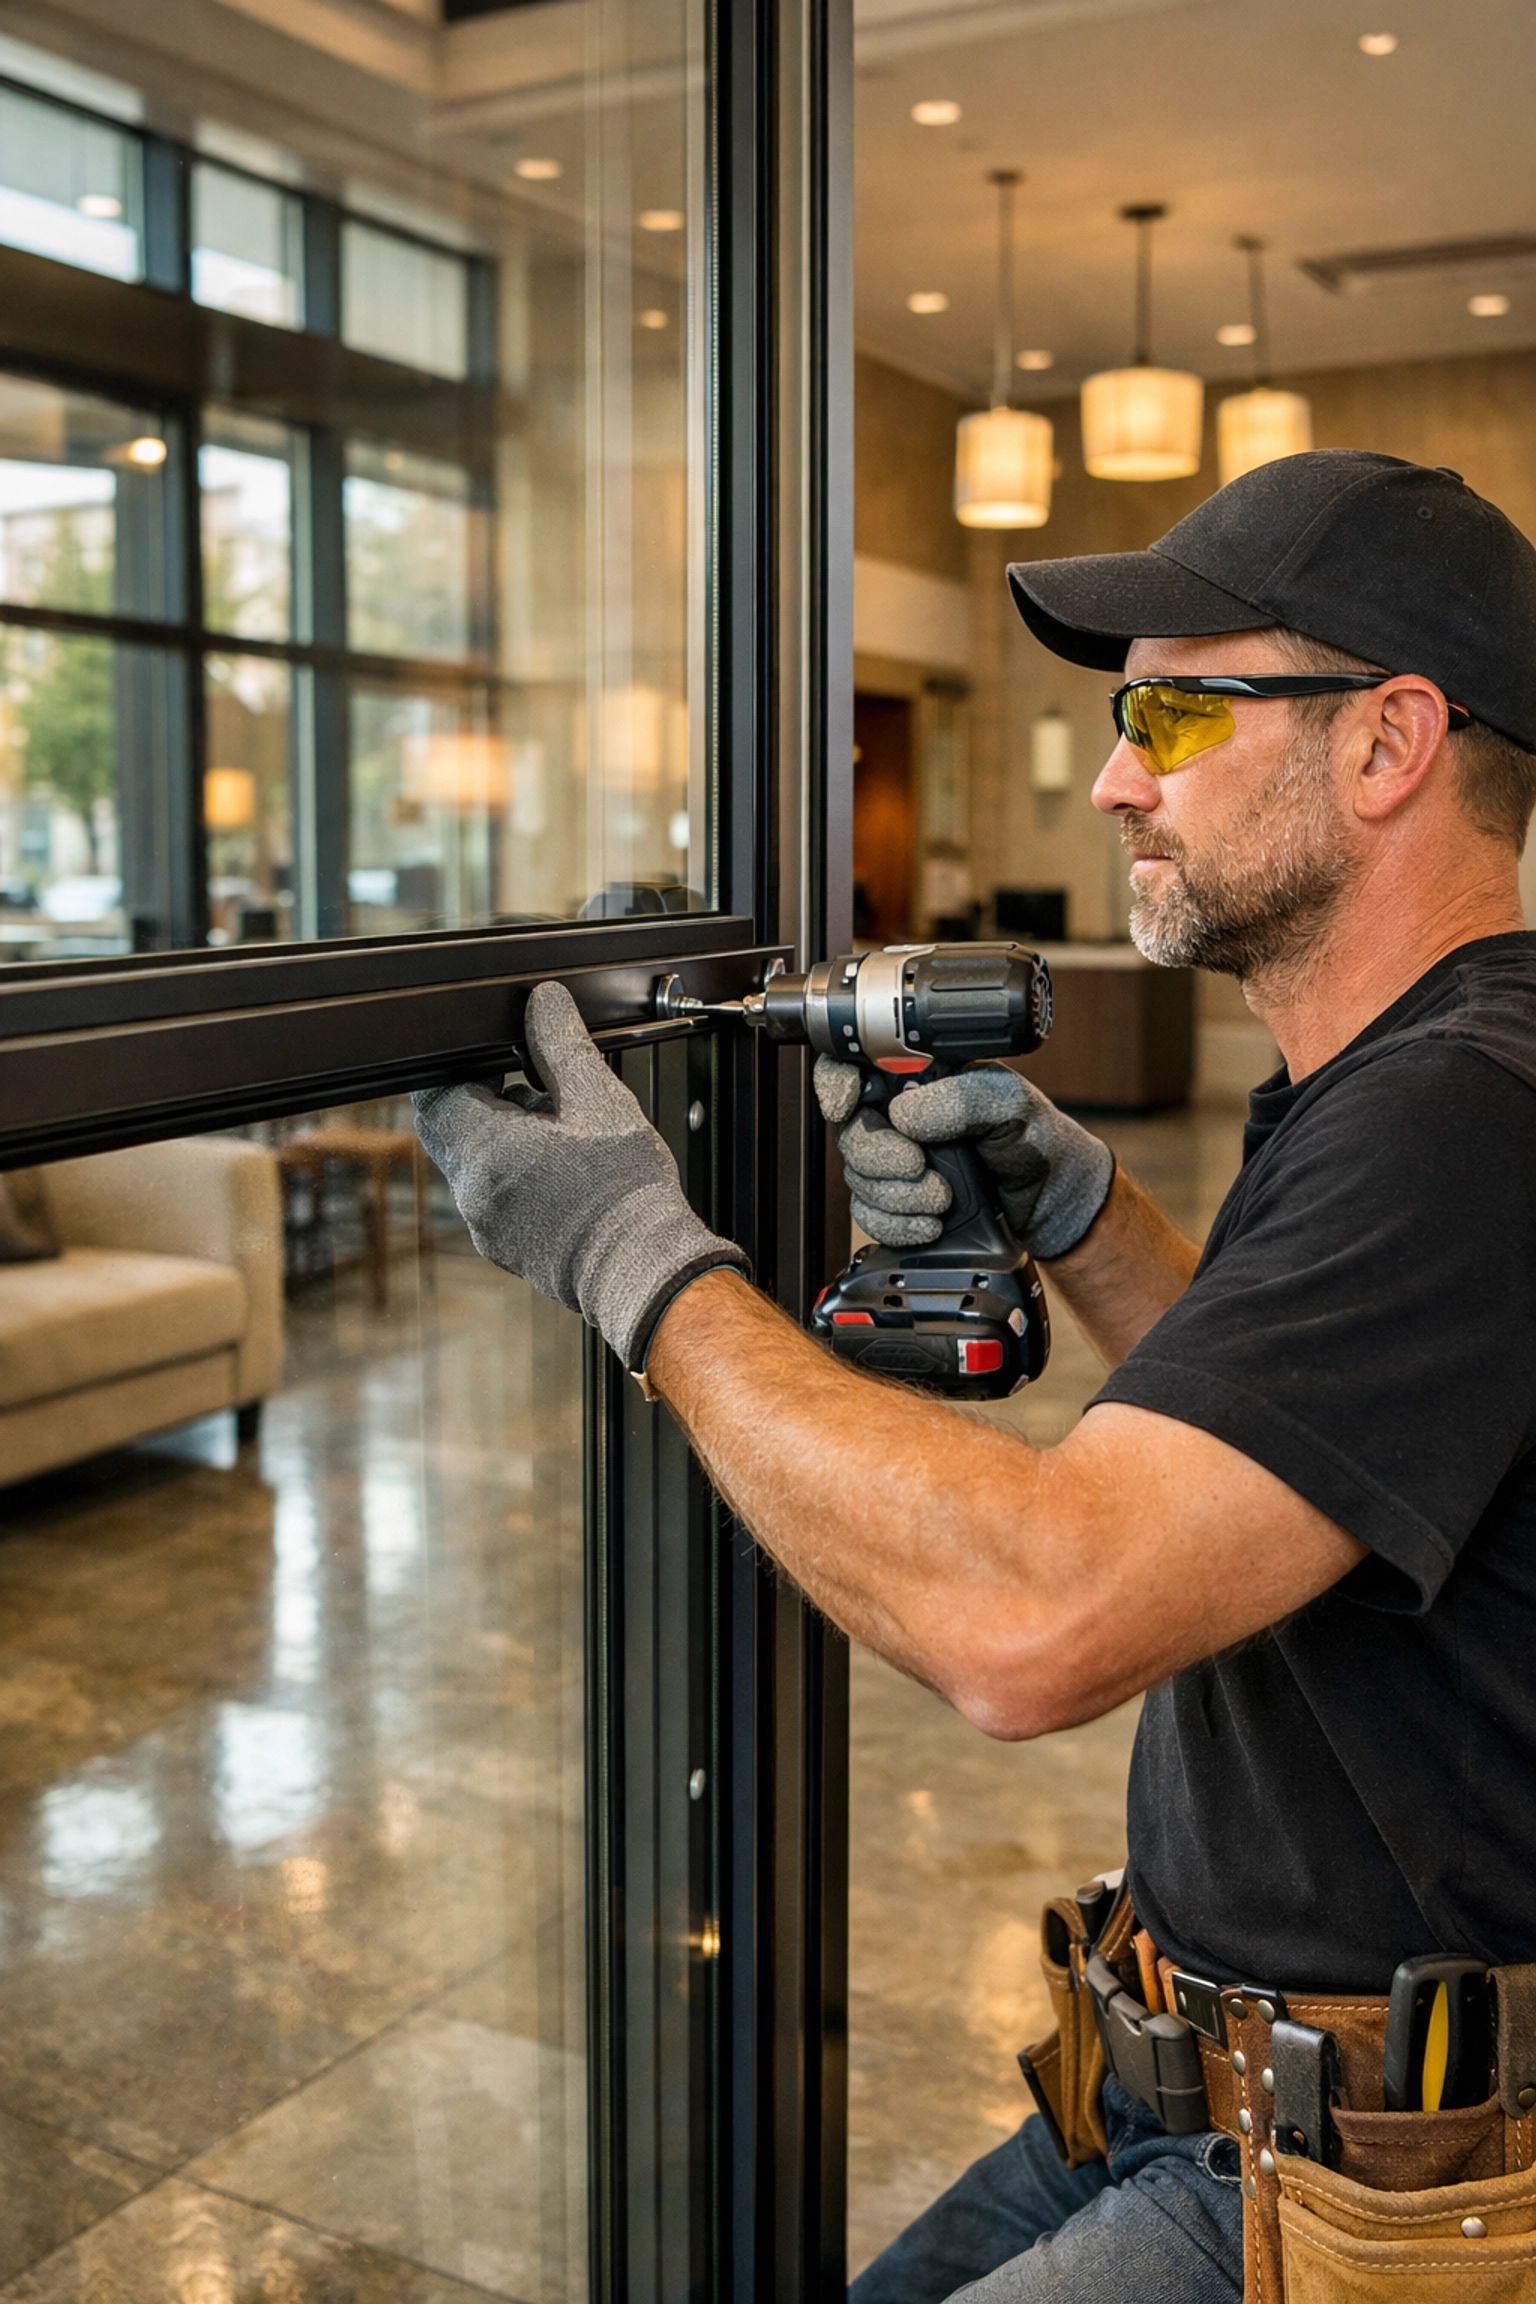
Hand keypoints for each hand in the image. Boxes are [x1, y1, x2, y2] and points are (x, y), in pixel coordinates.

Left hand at [416, 981, 747, 1369]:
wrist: (646, 1273)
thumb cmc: (627, 1196)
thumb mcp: (599, 1102)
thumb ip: (562, 1045)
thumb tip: (544, 1002)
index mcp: (487, 1152)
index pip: (432, 1095)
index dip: (456, 1066)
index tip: (491, 1056)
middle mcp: (474, 1194)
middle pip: (447, 1129)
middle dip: (482, 1099)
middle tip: (531, 1087)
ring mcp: (485, 1226)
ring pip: (471, 1162)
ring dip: (501, 1136)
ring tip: (557, 1130)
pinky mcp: (504, 1247)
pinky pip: (491, 1195)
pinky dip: (513, 1172)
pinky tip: (560, 1169)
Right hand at [813, 1056, 1113, 1258]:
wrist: (1050, 1202)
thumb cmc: (1036, 1141)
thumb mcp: (1010, 1104)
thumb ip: (963, 1098)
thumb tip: (908, 1112)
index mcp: (921, 1079)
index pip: (854, 1065)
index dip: (836, 1082)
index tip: (847, 1103)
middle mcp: (902, 1118)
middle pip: (850, 1130)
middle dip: (881, 1156)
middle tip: (918, 1165)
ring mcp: (898, 1163)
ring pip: (857, 1178)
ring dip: (898, 1195)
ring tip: (943, 1196)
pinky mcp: (898, 1205)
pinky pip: (869, 1216)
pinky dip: (898, 1224)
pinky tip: (932, 1222)